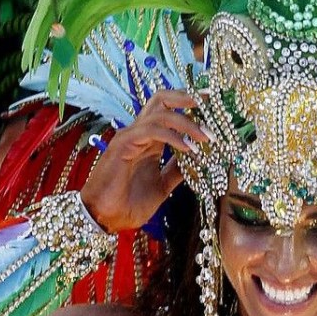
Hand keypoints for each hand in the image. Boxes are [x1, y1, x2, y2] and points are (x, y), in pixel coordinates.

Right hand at [80, 89, 210, 231]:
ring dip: (187, 122)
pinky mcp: (123, 145)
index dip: (190, 104)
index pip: (169, 110)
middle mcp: (140, 133)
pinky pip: (151, 130)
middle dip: (188, 97)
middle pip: (162, 99)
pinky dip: (173, 137)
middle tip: (210, 102)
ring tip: (206, 137)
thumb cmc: (127, 204)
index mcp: (149, 140)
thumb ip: (177, 172)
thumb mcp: (162, 187)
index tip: (212, 105)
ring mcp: (130, 137)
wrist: (104, 218)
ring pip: (161, 113)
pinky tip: (188, 149)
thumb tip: (198, 162)